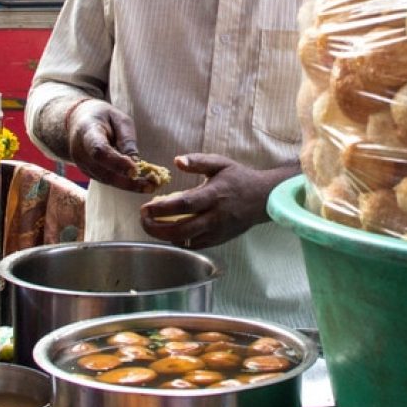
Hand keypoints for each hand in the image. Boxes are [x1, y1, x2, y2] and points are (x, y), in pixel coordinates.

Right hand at [67, 99, 156, 192]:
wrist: (79, 121)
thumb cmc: (103, 117)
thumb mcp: (119, 119)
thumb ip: (126, 138)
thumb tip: (135, 161)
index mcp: (88, 131)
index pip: (99, 150)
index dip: (117, 163)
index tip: (136, 170)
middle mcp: (80, 151)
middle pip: (103, 171)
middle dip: (128, 181)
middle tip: (151, 184)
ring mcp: (81, 164)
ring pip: (105, 180)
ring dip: (128, 185)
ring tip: (150, 186)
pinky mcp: (86, 172)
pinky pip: (105, 180)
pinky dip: (122, 183)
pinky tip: (138, 183)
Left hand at [140, 154, 274, 248]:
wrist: (263, 198)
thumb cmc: (239, 178)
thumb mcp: (220, 163)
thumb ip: (197, 160)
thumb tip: (176, 161)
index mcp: (214, 195)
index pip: (184, 205)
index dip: (162, 208)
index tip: (145, 207)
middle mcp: (215, 216)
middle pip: (181, 229)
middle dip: (157, 228)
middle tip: (142, 220)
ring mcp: (217, 231)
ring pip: (186, 240)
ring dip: (165, 235)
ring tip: (151, 225)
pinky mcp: (219, 240)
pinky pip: (195, 245)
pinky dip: (179, 240)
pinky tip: (170, 231)